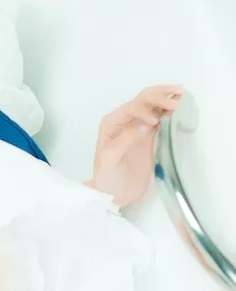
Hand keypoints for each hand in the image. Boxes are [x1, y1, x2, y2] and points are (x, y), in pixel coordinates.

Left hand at [89, 85, 183, 208]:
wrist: (115, 194)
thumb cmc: (107, 177)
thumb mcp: (110, 159)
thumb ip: (125, 139)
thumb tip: (146, 124)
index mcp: (112, 123)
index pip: (131, 107)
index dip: (145, 109)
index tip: (155, 122)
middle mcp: (125, 120)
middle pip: (144, 100)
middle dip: (160, 97)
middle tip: (178, 100)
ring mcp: (138, 126)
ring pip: (154, 106)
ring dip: (167, 99)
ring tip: (183, 96)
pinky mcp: (149, 135)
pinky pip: (160, 118)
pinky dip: (170, 112)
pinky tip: (181, 108)